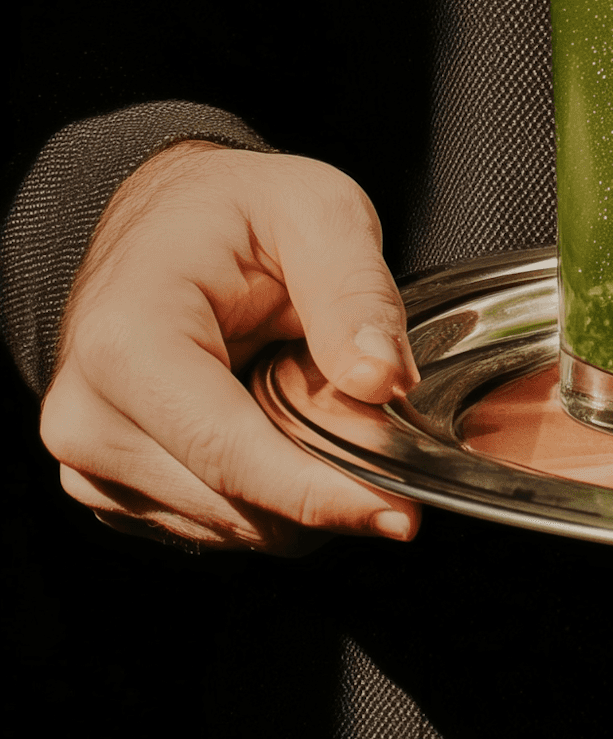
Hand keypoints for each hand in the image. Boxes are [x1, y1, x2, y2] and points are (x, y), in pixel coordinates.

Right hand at [41, 140, 423, 550]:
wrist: (163, 221)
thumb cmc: (233, 210)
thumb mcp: (317, 211)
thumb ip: (354, 293)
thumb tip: (381, 381)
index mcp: (127, 342)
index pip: (229, 454)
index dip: (321, 494)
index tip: (399, 514)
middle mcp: (87, 416)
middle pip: (235, 505)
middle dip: (330, 484)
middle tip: (392, 427)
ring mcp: (90, 461)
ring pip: (234, 528)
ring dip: (302, 489)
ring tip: (324, 403)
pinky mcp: (112, 488)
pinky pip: (217, 526)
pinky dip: (271, 496)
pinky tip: (284, 427)